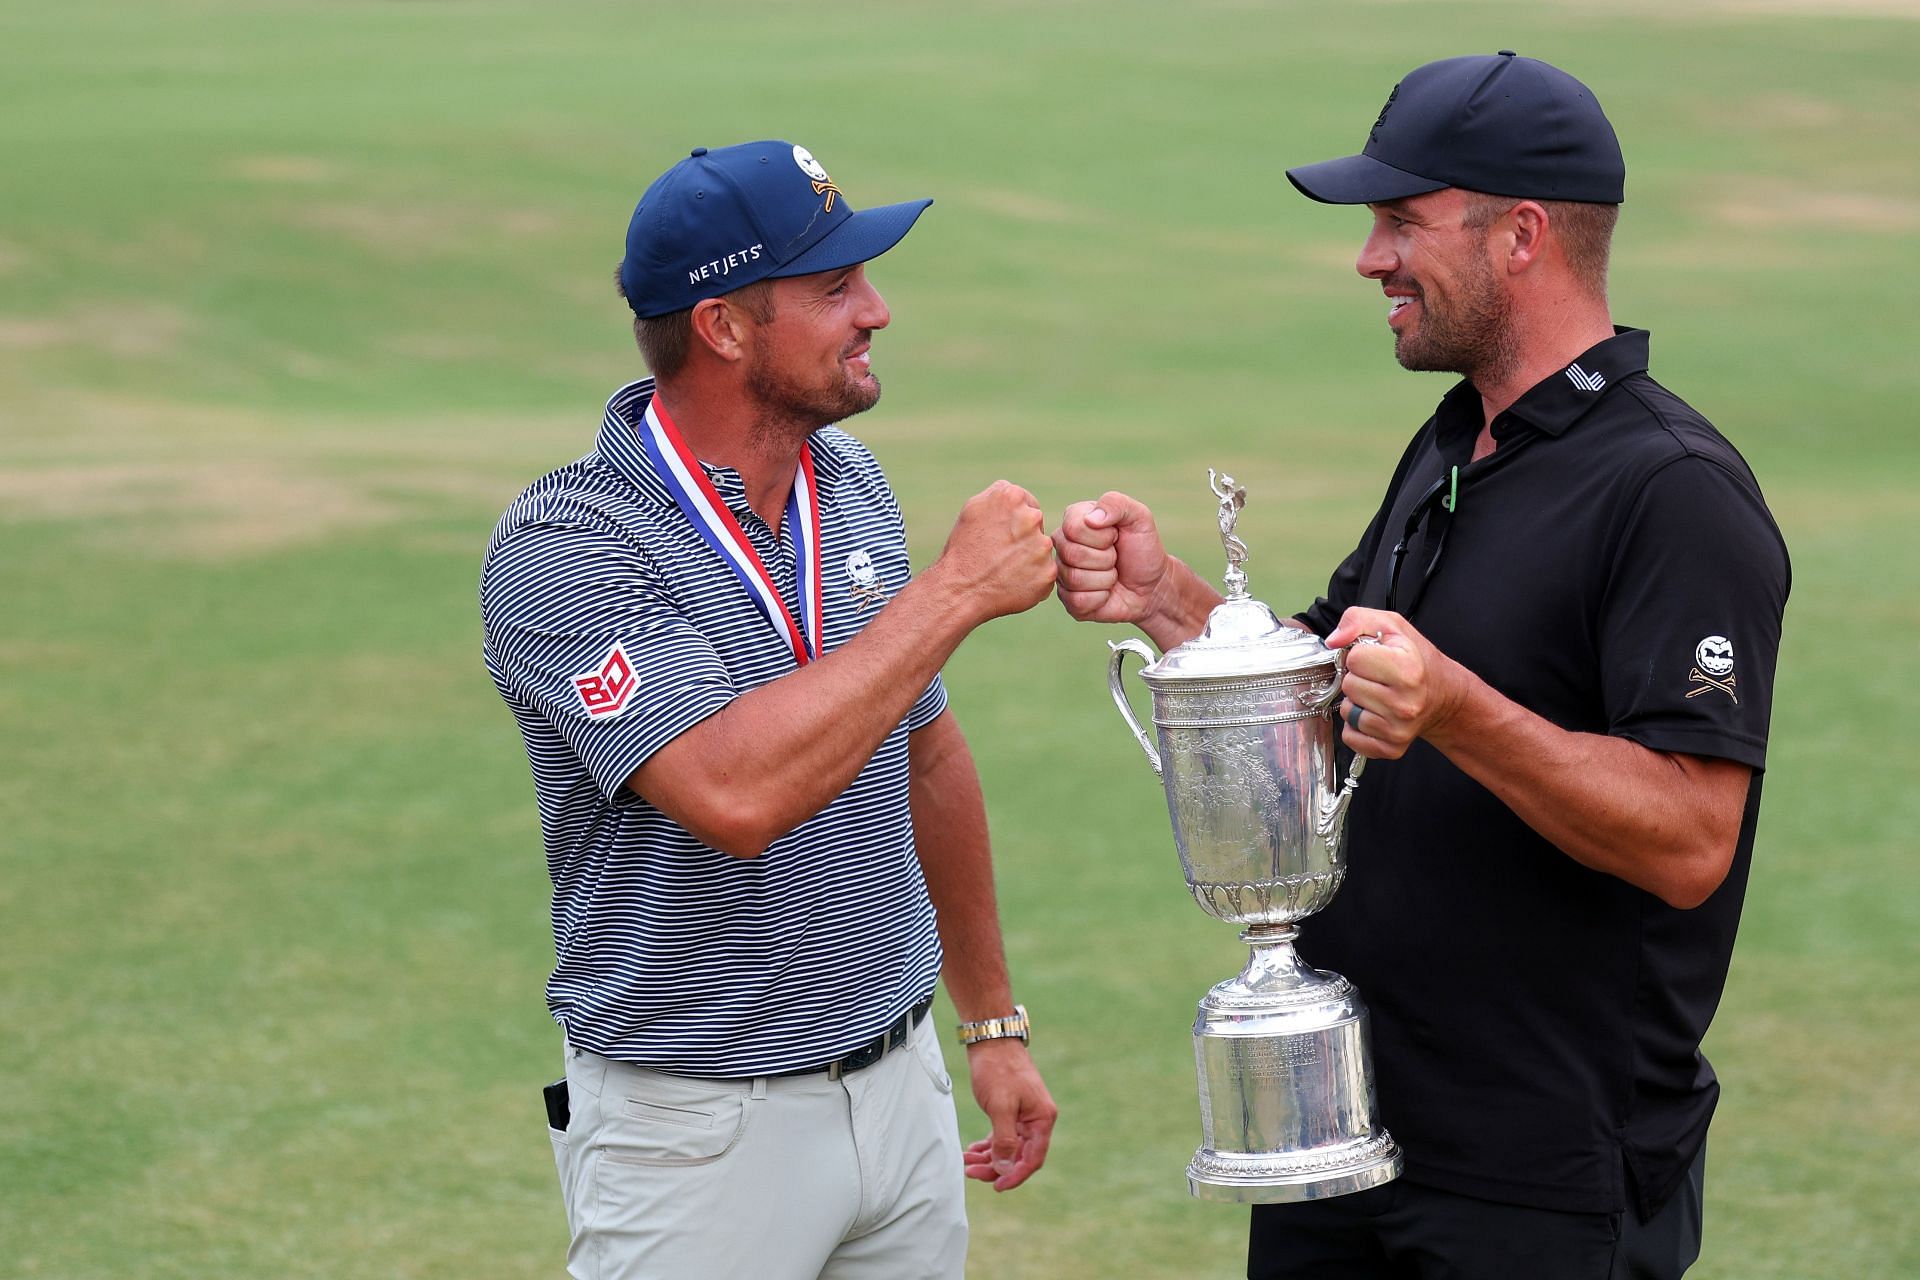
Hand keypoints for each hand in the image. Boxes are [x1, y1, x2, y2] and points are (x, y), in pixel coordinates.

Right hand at [930, 481, 1055, 625]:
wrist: (959, 590)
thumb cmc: (963, 549)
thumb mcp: (973, 508)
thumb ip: (1000, 494)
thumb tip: (1018, 495)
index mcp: (1013, 497)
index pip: (1028, 504)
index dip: (1013, 522)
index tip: (998, 535)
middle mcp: (1032, 518)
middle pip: (1037, 525)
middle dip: (1023, 537)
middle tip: (999, 553)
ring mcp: (1042, 547)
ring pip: (1041, 550)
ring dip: (1029, 558)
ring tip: (1004, 569)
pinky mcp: (1048, 573)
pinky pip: (1045, 573)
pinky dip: (1033, 579)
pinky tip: (1012, 582)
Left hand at [959, 1039, 1054, 1191]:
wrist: (991, 1039)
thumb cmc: (998, 1069)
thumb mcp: (1000, 1107)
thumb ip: (1004, 1140)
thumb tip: (1004, 1169)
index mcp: (1042, 1119)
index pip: (1033, 1158)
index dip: (1015, 1175)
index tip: (996, 1186)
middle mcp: (1037, 1119)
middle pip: (1019, 1155)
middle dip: (996, 1167)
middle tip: (971, 1172)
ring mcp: (1025, 1115)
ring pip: (1008, 1147)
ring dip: (989, 1157)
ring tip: (966, 1162)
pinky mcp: (1011, 1110)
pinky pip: (1002, 1136)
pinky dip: (988, 1145)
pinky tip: (973, 1150)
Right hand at [1051, 491, 1171, 625]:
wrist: (1154, 586)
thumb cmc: (1143, 549)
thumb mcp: (1139, 518)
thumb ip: (1116, 504)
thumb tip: (1090, 518)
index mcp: (1075, 520)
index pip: (1073, 527)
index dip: (1101, 536)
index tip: (1115, 537)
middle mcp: (1064, 546)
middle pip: (1072, 554)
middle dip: (1106, 558)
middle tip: (1116, 558)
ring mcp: (1063, 574)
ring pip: (1074, 578)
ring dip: (1105, 578)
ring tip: (1113, 574)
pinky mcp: (1069, 600)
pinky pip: (1078, 600)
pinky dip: (1101, 598)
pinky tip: (1106, 592)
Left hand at [1326, 607, 1470, 759]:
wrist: (1442, 696)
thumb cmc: (1416, 659)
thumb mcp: (1391, 626)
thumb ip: (1357, 621)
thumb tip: (1333, 641)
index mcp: (1407, 669)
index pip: (1354, 658)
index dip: (1360, 654)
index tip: (1376, 657)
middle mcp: (1405, 703)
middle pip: (1349, 686)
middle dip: (1357, 678)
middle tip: (1377, 678)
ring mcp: (1398, 729)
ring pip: (1347, 712)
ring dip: (1356, 702)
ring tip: (1378, 695)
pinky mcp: (1391, 748)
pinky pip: (1350, 736)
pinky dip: (1356, 726)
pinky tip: (1375, 714)